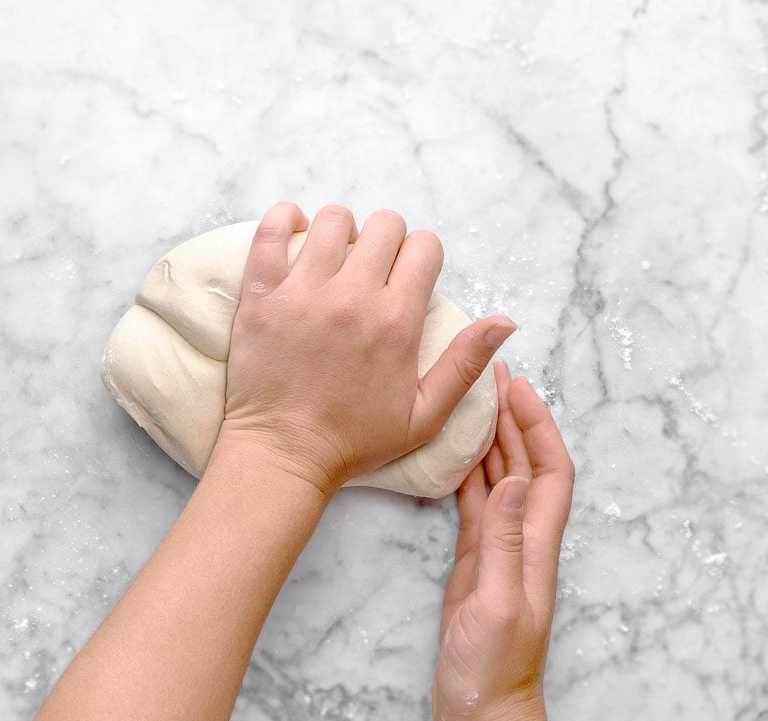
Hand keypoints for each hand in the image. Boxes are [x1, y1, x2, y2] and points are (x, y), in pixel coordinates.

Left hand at [216, 202, 516, 495]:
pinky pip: (273, 229)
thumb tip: (506, 322)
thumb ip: (466, 364)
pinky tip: (296, 237)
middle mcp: (352, 298)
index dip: (422, 257)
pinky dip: (286, 221)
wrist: (284, 454)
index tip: (409, 278)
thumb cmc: (354, 440)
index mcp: (397, 322)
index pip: (425, 247)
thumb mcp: (425, 415)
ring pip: (333, 219)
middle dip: (388, 241)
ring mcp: (303, 291)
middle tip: (374, 271)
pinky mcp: (262, 293)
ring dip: (342, 232)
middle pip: (384, 225)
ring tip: (336, 260)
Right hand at [432, 361, 574, 720]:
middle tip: (492, 377)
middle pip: (527, 465)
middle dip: (516, 419)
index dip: (539, 426)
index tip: (519, 387)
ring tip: (474, 402)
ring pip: (501, 480)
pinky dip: (468, 474)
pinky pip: (476, 506)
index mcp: (537, 545)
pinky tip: (455, 455)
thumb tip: (515, 480)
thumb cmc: (494, 669)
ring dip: (493, 440)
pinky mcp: (476, 563)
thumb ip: (504, 543)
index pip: (551, 471)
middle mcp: (524, 539)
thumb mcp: (497, 603)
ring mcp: (500, 550)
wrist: (483, 711)